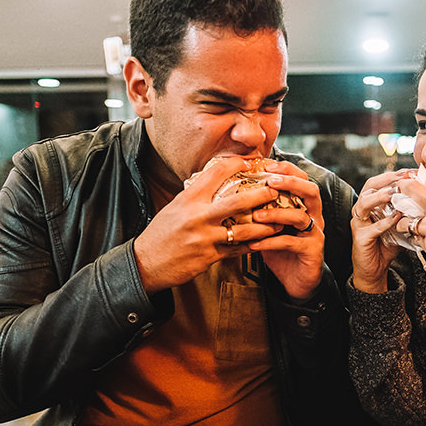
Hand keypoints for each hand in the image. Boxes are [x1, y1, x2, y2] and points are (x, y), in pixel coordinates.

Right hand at [133, 157, 282, 293]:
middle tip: (276, 190)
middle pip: (238, 201)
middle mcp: (198, 216)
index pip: (216, 173)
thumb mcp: (175, 207)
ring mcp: (205, 237)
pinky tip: (264, 241)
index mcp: (188, 198)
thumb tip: (214, 181)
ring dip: (264, 226)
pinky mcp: (209, 256)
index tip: (251, 163)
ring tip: (279, 222)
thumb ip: (196, 196)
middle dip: (261, 195)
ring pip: (243, 229)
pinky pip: (237, 250)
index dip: (236, 164)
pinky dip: (252, 245)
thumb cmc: (162, 233)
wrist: (146, 262)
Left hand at [245, 160, 323, 301]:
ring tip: (256, 215)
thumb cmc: (280, 250)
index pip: (302, 179)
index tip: (268, 165)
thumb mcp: (270, 225)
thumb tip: (231, 190)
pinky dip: (271, 241)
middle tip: (270, 182)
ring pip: (301, 216)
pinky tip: (254, 243)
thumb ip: (260, 208)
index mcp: (305, 206)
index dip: (288, 169)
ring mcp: (315, 234)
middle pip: (311, 190)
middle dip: (291, 182)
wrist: (296, 281)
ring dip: (277, 213)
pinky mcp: (312, 252)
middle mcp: (314, 216)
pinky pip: (291, 242)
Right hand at [350, 172, 405, 292]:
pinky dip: (384, 222)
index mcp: (372, 203)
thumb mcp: (401, 223)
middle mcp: (363, 209)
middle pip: (370, 186)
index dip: (395, 174)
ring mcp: (360, 223)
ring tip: (395, 193)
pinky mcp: (360, 237)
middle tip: (403, 178)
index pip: (381, 181)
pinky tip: (396, 218)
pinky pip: (372, 227)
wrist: (375, 269)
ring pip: (365, 202)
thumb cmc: (387, 244)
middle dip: (387, 180)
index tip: (411, 171)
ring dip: (381, 196)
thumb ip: (409, 211)